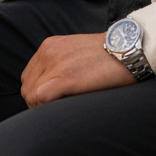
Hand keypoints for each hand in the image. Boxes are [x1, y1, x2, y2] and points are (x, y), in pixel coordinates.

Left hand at [20, 33, 134, 106]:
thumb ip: (61, 64)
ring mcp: (56, 63)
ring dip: (42, 106)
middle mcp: (48, 51)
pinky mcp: (66, 77)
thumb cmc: (107, 56)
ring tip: (62, 109)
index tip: (51, 103)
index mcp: (49, 45)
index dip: (36, 93)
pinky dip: (46, 107)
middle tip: (57, 109)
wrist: (128, 49)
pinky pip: (41, 97)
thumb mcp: (76, 53)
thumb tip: (51, 88)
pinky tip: (63, 107)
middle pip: (27, 86)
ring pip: (31, 93)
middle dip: (37, 102)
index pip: (29, 76)